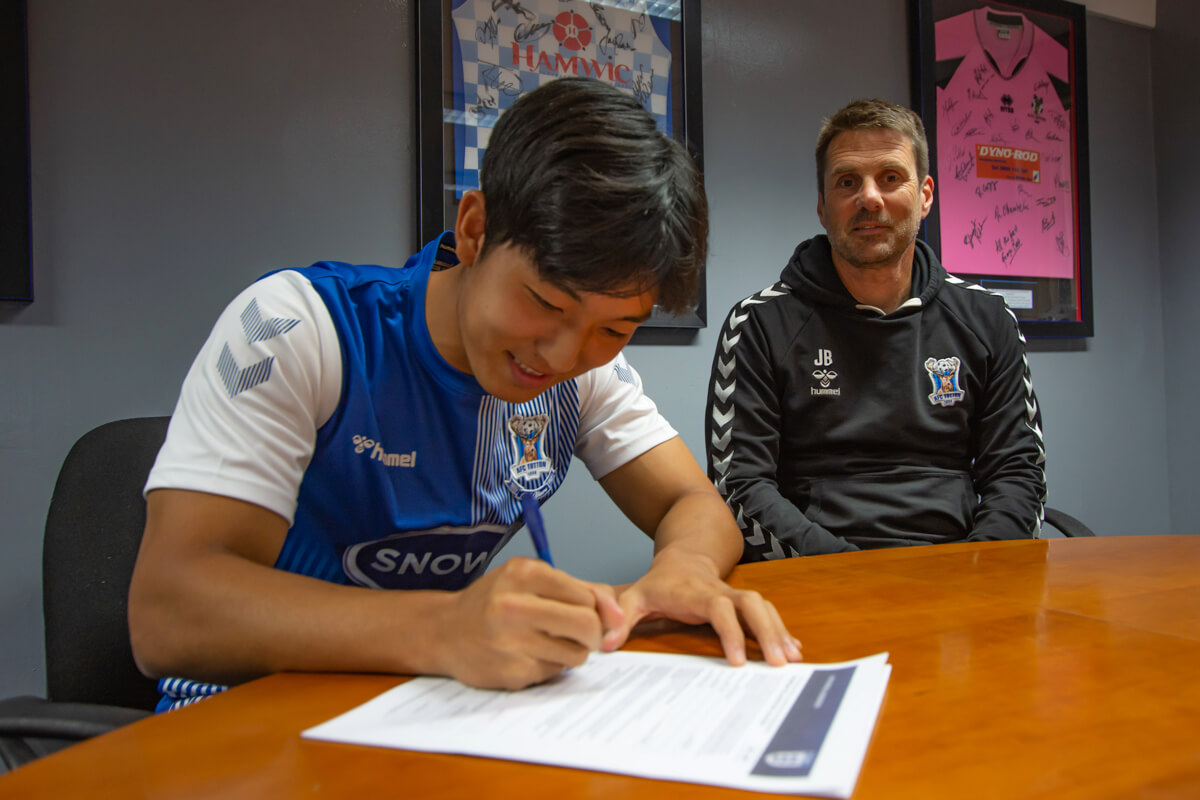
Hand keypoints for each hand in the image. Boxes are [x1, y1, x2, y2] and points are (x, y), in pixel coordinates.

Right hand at [432, 557, 624, 689]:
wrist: (444, 631)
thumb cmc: (494, 601)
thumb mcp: (530, 578)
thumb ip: (578, 589)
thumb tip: (617, 613)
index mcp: (523, 574)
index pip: (586, 596)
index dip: (598, 609)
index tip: (592, 614)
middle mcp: (514, 606)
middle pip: (587, 625)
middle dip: (594, 633)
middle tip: (583, 634)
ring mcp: (511, 642)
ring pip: (577, 654)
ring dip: (572, 651)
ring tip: (549, 641)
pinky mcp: (511, 673)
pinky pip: (554, 672)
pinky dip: (550, 665)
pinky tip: (528, 655)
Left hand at [602, 551, 800, 666]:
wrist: (683, 557)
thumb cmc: (659, 583)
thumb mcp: (634, 597)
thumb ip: (621, 618)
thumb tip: (606, 644)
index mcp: (697, 592)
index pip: (719, 609)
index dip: (730, 632)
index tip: (738, 661)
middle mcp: (722, 591)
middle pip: (752, 604)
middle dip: (768, 631)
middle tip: (780, 663)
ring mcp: (736, 594)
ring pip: (764, 607)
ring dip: (780, 631)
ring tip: (793, 659)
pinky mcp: (744, 602)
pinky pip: (767, 613)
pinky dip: (782, 630)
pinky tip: (794, 650)